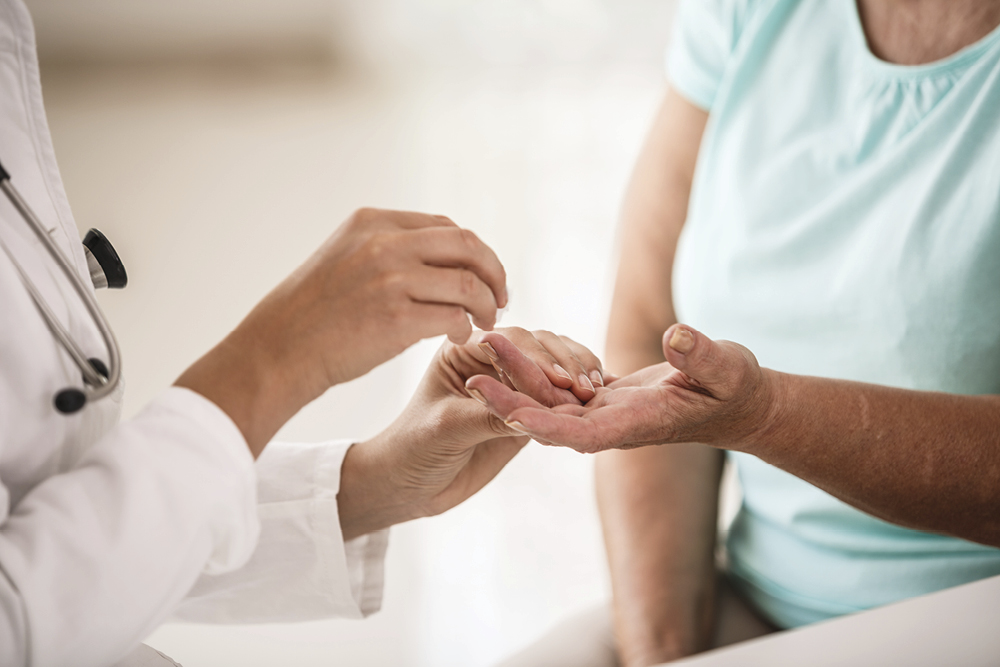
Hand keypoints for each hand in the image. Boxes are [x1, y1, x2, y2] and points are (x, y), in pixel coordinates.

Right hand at [177, 208, 507, 455]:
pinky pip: (455, 317)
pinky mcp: (396, 319)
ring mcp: (390, 279)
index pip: (446, 226)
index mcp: (372, 222)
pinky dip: (465, 327)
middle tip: (501, 298)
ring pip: (469, 283)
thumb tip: (446, 258)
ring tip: (485, 321)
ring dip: (487, 304)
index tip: (485, 275)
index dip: (475, 251)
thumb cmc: (314, 312)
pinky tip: (457, 336)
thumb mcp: (345, 256)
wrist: (279, 349)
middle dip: (494, 272)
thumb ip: (389, 248)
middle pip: (467, 245)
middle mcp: (383, 243)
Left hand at [337, 327, 604, 538]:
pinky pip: (559, 392)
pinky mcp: (528, 405)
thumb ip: (488, 414)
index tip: (557, 378)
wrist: (413, 484)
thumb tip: (533, 408)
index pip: (507, 340)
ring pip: (554, 363)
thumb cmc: (415, 449)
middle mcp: (490, 358)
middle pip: (537, 344)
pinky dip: (577, 393)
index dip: (535, 356)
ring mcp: (512, 380)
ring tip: (591, 393)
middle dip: (562, 362)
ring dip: (576, 372)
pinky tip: (594, 399)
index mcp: (462, 348)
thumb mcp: (448, 428)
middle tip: (581, 387)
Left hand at [468, 324, 776, 452]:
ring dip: (516, 379)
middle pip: (551, 418)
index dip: (542, 424)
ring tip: (484, 346)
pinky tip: (510, 350)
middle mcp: (611, 424)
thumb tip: (677, 336)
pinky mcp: (603, 398)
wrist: (736, 402)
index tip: (505, 413)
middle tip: (470, 373)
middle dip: (510, 399)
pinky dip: (535, 373)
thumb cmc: (737, 388)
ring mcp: (605, 412)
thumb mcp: (728, 368)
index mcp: (636, 424)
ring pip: (550, 400)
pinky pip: (561, 388)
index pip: (580, 433)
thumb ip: (703, 356)